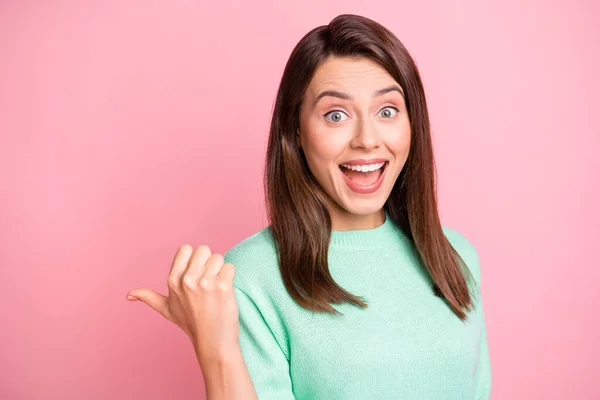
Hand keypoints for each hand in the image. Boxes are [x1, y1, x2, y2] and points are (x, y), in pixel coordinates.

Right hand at [127, 245, 239, 365]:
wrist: (213, 341)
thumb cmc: (191, 323)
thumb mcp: (167, 309)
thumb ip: (149, 297)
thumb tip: (129, 295)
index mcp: (173, 281)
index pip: (186, 248)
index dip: (194, 258)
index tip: (196, 274)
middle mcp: (187, 280)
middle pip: (204, 249)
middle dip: (209, 262)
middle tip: (209, 281)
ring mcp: (205, 283)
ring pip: (218, 257)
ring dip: (221, 270)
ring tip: (216, 288)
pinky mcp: (222, 286)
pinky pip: (230, 267)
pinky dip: (230, 276)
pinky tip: (225, 291)